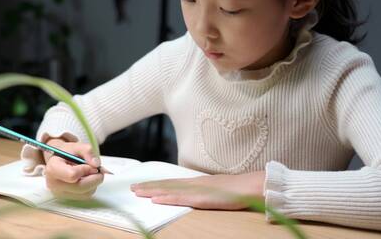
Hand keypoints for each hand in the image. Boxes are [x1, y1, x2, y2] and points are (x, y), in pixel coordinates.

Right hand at [44, 139, 103, 199]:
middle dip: (94, 178)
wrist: (59, 160)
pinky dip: (91, 187)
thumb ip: (87, 151)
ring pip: (85, 193)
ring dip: (94, 183)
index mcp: (53, 168)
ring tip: (90, 172)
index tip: (90, 164)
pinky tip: (87, 179)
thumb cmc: (67, 153)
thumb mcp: (77, 146)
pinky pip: (85, 196)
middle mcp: (54, 184)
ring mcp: (60, 193)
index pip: (72, 175)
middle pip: (80, 187)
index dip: (85, 170)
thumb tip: (96, 164)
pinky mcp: (67, 198)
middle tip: (99, 170)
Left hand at [130, 171, 264, 209]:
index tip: (141, 185)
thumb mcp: (215, 189)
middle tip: (131, 188)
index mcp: (196, 182)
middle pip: (166, 184)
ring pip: (169, 190)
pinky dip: (166, 198)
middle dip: (148, 186)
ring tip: (136, 192)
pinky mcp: (201, 197)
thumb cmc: (236, 189)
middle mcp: (193, 183)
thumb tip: (194, 194)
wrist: (249, 186)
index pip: (171, 183)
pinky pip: (180, 198)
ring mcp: (196, 190)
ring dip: (151, 191)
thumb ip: (204, 191)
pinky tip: (156, 199)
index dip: (155, 184)